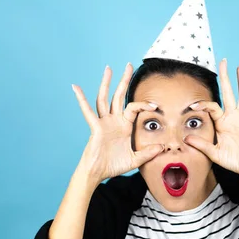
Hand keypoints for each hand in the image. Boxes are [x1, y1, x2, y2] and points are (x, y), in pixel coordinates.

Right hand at [72, 63, 163, 180]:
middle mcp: (113, 120)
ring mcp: (104, 122)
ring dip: (107, 83)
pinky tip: (76, 87)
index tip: (155, 105)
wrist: (98, 173)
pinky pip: (88, 111)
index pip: (134, 108)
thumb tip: (162, 147)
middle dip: (124, 81)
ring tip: (109, 68)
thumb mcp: (135, 159)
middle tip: (129, 65)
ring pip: (104, 98)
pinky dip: (81, 99)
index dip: (144, 104)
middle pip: (119, 96)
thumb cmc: (113, 166)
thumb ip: (148, 153)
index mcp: (124, 126)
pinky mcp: (95, 127)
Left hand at [183, 59, 238, 179]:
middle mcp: (232, 117)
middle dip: (225, 78)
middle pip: (228, 93)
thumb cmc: (233, 161)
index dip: (202, 105)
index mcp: (221, 122)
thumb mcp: (214, 153)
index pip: (211, 107)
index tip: (193, 106)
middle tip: (222, 62)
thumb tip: (186, 138)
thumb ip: (201, 145)